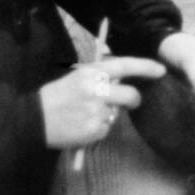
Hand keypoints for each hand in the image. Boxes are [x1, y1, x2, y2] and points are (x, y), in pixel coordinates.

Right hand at [40, 56, 164, 147]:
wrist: (34, 120)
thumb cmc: (57, 97)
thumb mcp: (78, 78)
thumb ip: (101, 78)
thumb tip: (125, 80)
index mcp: (91, 72)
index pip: (125, 65)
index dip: (145, 66)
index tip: (161, 70)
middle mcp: (96, 89)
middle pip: (131, 95)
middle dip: (134, 100)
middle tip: (130, 101)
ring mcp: (96, 110)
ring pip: (117, 114)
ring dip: (109, 116)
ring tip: (87, 115)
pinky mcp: (95, 129)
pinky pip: (107, 129)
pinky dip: (99, 129)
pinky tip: (82, 126)